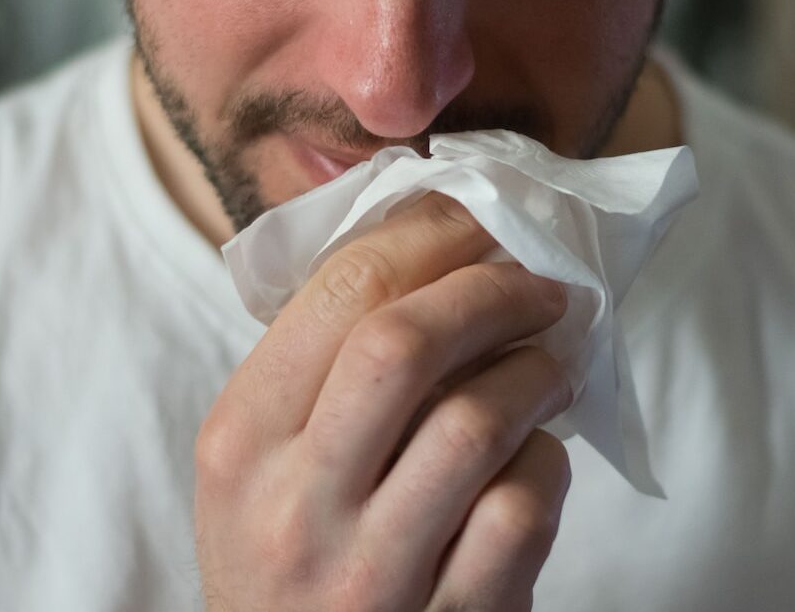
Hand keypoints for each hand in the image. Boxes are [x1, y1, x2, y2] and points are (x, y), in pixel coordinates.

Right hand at [195, 193, 573, 611]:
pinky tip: (537, 459)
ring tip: (553, 363)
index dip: (431, 235)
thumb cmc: (292, 562)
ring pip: (476, 422)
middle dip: (491, 289)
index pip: (339, 291)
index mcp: (241, 442)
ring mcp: (369, 575)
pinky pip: (523, 510)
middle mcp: (293, 506)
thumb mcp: (262, 468)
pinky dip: (547, 466)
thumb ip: (321, 367)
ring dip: (536, 373)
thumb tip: (437, 239)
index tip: (482, 219)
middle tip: (540, 281)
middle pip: (404, 343)